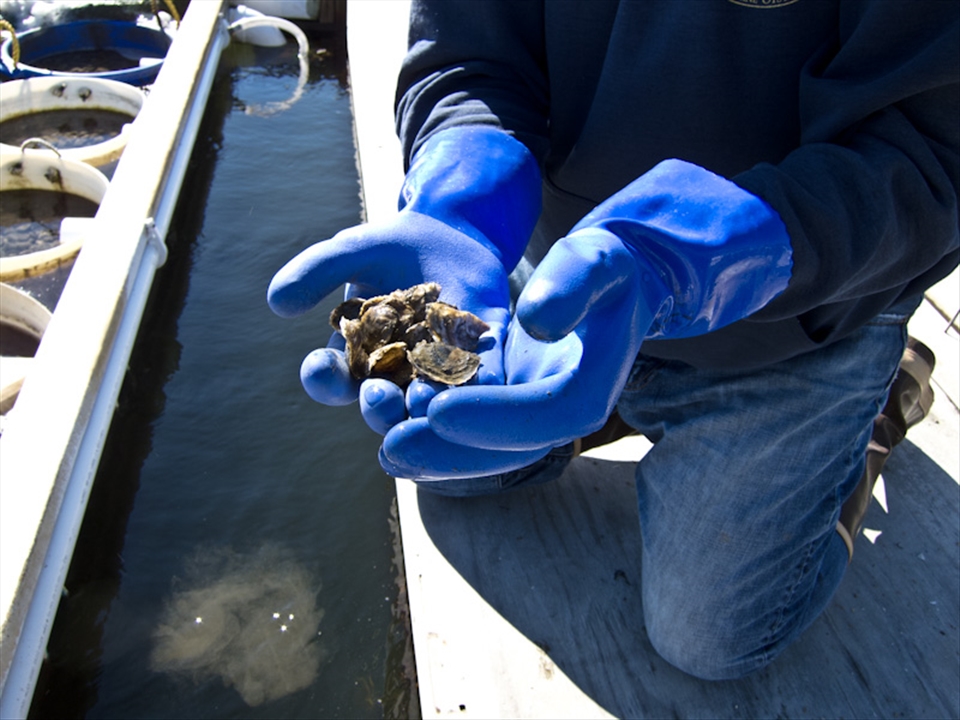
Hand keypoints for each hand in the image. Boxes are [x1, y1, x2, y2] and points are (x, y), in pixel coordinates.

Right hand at [267, 127, 540, 435]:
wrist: (452, 234)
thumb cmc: (392, 247)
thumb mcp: (353, 250)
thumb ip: (318, 271)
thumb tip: (278, 302)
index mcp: (355, 358)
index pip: (331, 380)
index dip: (322, 378)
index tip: (320, 367)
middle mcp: (395, 377)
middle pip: (381, 406)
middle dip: (377, 407)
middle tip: (377, 397)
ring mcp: (439, 374)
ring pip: (429, 405)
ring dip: (426, 408)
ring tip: (424, 399)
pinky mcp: (482, 360)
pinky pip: (481, 381)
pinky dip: (479, 385)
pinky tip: (478, 380)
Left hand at [380, 160, 792, 478]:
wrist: (607, 281)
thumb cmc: (603, 265)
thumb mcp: (596, 259)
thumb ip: (573, 284)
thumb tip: (535, 324)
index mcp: (588, 387)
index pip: (542, 414)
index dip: (490, 419)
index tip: (437, 409)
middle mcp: (560, 412)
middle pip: (508, 449)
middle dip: (449, 453)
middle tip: (391, 448)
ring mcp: (533, 414)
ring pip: (485, 451)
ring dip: (434, 456)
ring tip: (385, 451)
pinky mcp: (510, 406)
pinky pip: (472, 433)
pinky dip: (435, 439)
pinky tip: (393, 431)